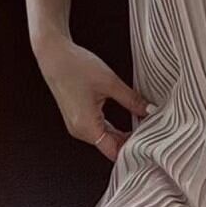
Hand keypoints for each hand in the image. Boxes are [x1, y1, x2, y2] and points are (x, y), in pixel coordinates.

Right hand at [33, 34, 150, 161]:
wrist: (53, 54)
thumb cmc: (76, 66)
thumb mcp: (110, 83)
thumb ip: (132, 100)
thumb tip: (150, 111)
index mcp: (86, 126)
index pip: (115, 151)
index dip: (133, 149)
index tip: (150, 142)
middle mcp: (79, 131)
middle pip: (110, 147)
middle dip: (131, 142)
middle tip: (151, 134)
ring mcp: (76, 126)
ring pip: (105, 139)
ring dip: (123, 135)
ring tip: (143, 127)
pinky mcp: (77, 119)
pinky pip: (99, 131)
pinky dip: (113, 129)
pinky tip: (128, 123)